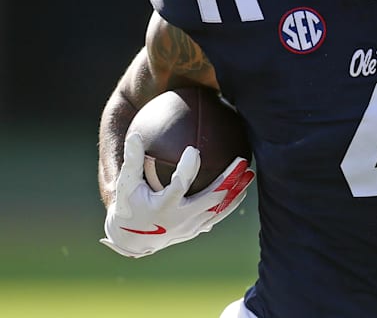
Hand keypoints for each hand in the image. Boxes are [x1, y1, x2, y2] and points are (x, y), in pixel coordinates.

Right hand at [100, 133, 254, 257]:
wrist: (132, 240)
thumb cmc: (129, 206)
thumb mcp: (126, 184)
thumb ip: (132, 160)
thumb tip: (136, 135)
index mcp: (163, 206)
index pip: (179, 186)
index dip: (187, 169)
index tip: (193, 150)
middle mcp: (180, 219)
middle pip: (212, 199)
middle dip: (229, 180)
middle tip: (241, 160)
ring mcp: (191, 227)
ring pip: (220, 209)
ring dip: (237, 191)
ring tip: (250, 173)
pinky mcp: (196, 230)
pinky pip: (218, 216)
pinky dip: (231, 203)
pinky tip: (241, 189)